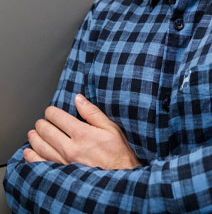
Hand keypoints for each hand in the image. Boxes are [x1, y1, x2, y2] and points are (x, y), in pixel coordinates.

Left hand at [24, 93, 140, 169]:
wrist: (120, 175)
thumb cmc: (118, 152)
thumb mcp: (111, 128)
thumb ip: (92, 113)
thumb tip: (78, 99)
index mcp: (83, 134)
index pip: (58, 118)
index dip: (51, 112)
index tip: (50, 111)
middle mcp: (71, 147)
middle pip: (46, 131)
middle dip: (41, 123)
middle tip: (41, 121)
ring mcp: (64, 161)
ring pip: (40, 147)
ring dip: (34, 138)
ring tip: (33, 133)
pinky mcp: (62, 172)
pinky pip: (41, 163)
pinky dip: (32, 157)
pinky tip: (29, 152)